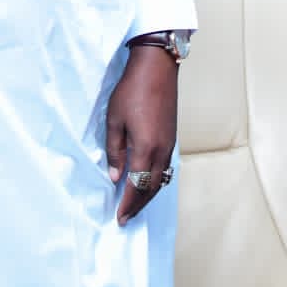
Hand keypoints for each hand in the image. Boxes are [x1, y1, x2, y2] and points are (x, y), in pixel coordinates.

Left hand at [106, 45, 176, 226]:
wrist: (157, 68)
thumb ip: (115, 151)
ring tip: (135, 205)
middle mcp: (162, 151)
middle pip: (152, 188)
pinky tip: (147, 182)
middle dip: (138, 205)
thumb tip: (115, 176)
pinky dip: (156, 181)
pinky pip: (165, 168)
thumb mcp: (114, 121)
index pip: (137, 185)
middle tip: (126, 218)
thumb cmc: (132, 91)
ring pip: (161, 179)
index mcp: (145, 148)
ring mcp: (170, 144)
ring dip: (148, 195)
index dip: (128, 204)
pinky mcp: (172, 138)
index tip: (119, 218)